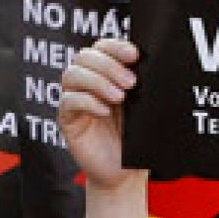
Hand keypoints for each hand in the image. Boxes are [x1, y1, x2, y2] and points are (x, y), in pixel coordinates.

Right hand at [58, 39, 144, 192]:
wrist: (126, 171)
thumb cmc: (136, 137)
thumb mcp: (143, 107)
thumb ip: (142, 85)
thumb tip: (151, 64)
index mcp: (106, 73)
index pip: (102, 46)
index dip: (115, 46)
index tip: (134, 55)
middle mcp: (87, 82)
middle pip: (85, 56)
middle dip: (108, 65)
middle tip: (131, 83)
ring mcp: (74, 99)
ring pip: (72, 74)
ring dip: (97, 81)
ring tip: (120, 98)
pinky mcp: (67, 119)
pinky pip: (68, 101)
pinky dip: (87, 102)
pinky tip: (104, 111)